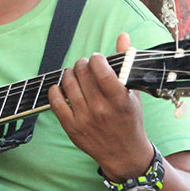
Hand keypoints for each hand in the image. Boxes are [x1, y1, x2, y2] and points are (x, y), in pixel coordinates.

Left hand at [49, 32, 154, 180]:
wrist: (124, 154)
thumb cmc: (130, 120)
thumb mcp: (133, 94)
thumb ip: (126, 64)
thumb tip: (123, 36)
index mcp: (120, 100)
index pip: (101, 71)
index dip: (96, 59)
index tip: (97, 58)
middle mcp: (101, 110)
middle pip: (82, 74)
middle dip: (82, 64)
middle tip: (84, 65)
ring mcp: (84, 119)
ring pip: (68, 84)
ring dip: (69, 74)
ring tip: (74, 74)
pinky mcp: (71, 127)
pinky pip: (56, 102)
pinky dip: (55, 90)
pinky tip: (61, 87)